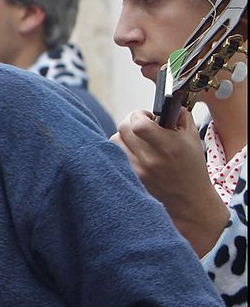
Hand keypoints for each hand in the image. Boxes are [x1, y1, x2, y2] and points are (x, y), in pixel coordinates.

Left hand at [112, 111, 227, 255]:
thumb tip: (168, 105)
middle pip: (122, 129)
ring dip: (123, 137)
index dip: (139, 114)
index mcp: (167, 146)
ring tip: (136, 141)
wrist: (189, 201)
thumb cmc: (191, 168)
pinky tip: (132, 154)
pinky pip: (115, 158)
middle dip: (131, 122)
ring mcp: (137, 171)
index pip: (137, 122)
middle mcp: (149, 159)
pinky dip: (120, 152)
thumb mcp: (192, 139)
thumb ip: (181, 117)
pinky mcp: (129, 179)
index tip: (147, 116)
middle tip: (140, 126)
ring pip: (114, 142)